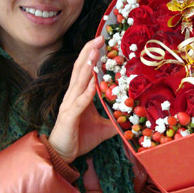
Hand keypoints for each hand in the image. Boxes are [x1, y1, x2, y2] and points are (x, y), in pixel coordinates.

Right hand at [48, 36, 116, 163]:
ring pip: (78, 82)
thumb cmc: (79, 137)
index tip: (101, 42)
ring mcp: (69, 105)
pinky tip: (92, 84)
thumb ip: (114, 119)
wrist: (61, 154)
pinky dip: (86, 93)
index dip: (91, 55)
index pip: (84, 70)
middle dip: (89, 52)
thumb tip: (132, 117)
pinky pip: (79, 103)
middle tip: (99, 38)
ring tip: (95, 52)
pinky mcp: (69, 117)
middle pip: (80, 69)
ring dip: (87, 67)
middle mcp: (72, 96)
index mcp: (78, 95)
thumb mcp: (102, 127)